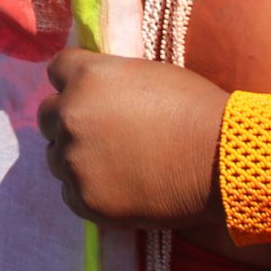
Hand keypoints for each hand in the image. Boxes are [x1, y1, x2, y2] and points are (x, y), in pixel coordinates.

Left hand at [39, 49, 227, 228]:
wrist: (222, 162)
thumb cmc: (196, 110)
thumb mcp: (146, 74)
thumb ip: (109, 81)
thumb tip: (93, 91)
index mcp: (86, 77)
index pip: (56, 70)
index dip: (73, 81)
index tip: (90, 94)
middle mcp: (71, 115)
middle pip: (48, 115)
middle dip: (69, 120)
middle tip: (101, 133)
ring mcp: (74, 161)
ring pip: (56, 157)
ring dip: (77, 157)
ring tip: (114, 164)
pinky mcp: (86, 200)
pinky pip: (70, 192)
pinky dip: (89, 190)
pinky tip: (119, 188)